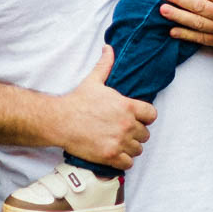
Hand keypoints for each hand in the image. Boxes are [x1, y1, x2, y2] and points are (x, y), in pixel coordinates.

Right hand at [55, 46, 156, 169]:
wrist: (60, 121)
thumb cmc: (78, 101)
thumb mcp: (94, 81)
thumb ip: (105, 65)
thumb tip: (108, 48)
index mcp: (127, 106)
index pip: (152, 115)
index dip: (145, 117)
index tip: (136, 118)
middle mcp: (127, 125)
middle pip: (145, 134)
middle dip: (136, 134)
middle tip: (123, 132)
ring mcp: (119, 141)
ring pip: (138, 150)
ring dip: (130, 148)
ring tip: (118, 143)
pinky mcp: (110, 156)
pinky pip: (128, 163)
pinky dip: (123, 161)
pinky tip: (114, 154)